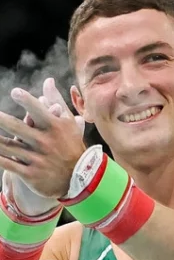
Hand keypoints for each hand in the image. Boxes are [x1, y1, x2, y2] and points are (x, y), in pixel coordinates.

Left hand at [0, 78, 86, 199]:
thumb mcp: (67, 123)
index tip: (15, 92)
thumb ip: (56, 100)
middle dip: (2, 120)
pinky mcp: (31, 174)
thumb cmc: (72, 145)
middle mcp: (45, 142)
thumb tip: (47, 80)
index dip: (27, 101)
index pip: (39, 111)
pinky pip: (8, 165)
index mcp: (55, 127)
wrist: (81, 179)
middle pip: (18, 128)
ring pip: (9, 147)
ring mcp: (37, 159)